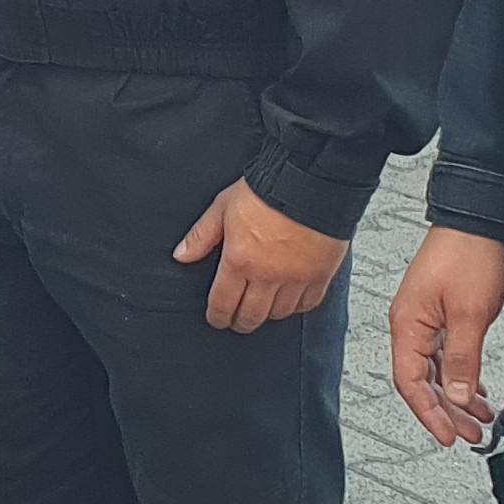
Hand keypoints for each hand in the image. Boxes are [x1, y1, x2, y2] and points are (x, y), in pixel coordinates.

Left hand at [173, 177, 349, 333]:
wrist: (310, 182)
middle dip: (241, 322)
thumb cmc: (267, 191)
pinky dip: (296, 307)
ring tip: (261, 309)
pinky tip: (289, 301)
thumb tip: (182, 256)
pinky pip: (308, 304)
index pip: (223, 303)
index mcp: (240, 261)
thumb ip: (201, 236)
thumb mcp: (223, 207)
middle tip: (237, 321)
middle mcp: (268, 276)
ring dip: (267, 315)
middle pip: (252, 315)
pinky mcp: (320, 275)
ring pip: (279, 313)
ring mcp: (296, 278)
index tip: (216, 319)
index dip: (217, 316)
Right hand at [389, 227, 503, 445]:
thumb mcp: (470, 314)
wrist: (476, 222)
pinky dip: (460, 376)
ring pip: (435, 371)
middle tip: (471, 434)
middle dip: (447, 411)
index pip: (410, 383)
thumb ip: (462, 358)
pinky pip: (444, 355)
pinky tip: (475, 388)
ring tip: (480, 418)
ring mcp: (424, 319)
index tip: (450, 435)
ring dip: (456, 396)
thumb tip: (455, 395)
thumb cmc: (467, 255)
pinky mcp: (439, 313)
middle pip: (422, 381)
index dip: (430, 413)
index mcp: (407, 325)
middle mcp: (410, 324)